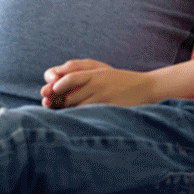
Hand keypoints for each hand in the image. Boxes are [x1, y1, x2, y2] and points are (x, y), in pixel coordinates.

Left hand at [41, 59, 156, 107]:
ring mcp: (104, 97)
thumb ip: (83, 74)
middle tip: (47, 107)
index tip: (48, 93)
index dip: (57, 86)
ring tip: (56, 117)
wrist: (147, 87)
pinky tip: (74, 121)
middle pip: (71, 95)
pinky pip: (90, 114)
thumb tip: (59, 80)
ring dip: (66, 111)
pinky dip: (80, 117)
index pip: (70, 78)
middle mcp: (98, 84)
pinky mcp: (110, 108)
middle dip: (57, 102)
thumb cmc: (121, 80)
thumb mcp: (102, 72)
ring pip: (78, 106)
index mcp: (94, 74)